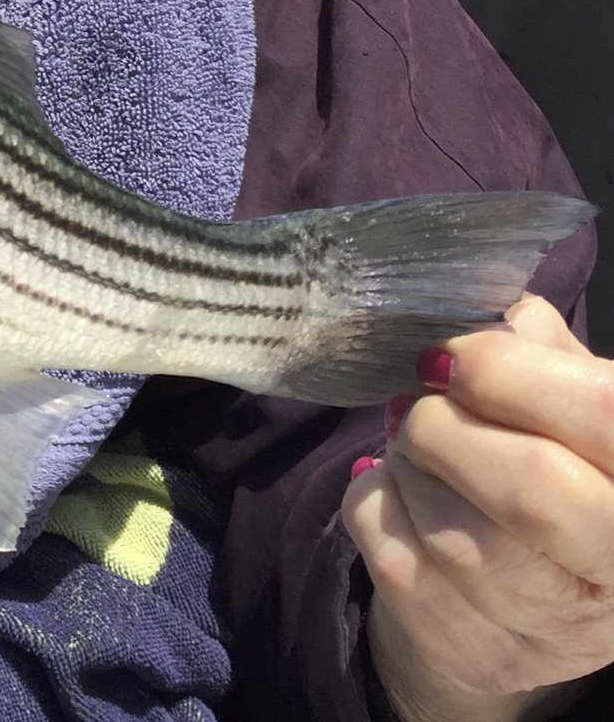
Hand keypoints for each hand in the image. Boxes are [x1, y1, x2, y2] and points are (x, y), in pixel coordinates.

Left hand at [345, 295, 613, 721]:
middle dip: (450, 426)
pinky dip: (374, 498)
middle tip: (425, 400)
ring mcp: (544, 621)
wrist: (514, 619)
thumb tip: (505, 319)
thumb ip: (551, 359)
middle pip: (531, 486)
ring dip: (409, 461)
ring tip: (420, 448)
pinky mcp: (464, 645)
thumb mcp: (574, 418)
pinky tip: (401, 493)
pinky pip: (387, 544)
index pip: (609, 415)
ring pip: (448, 521)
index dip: (517, 373)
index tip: (457, 355)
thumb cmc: (553, 484)